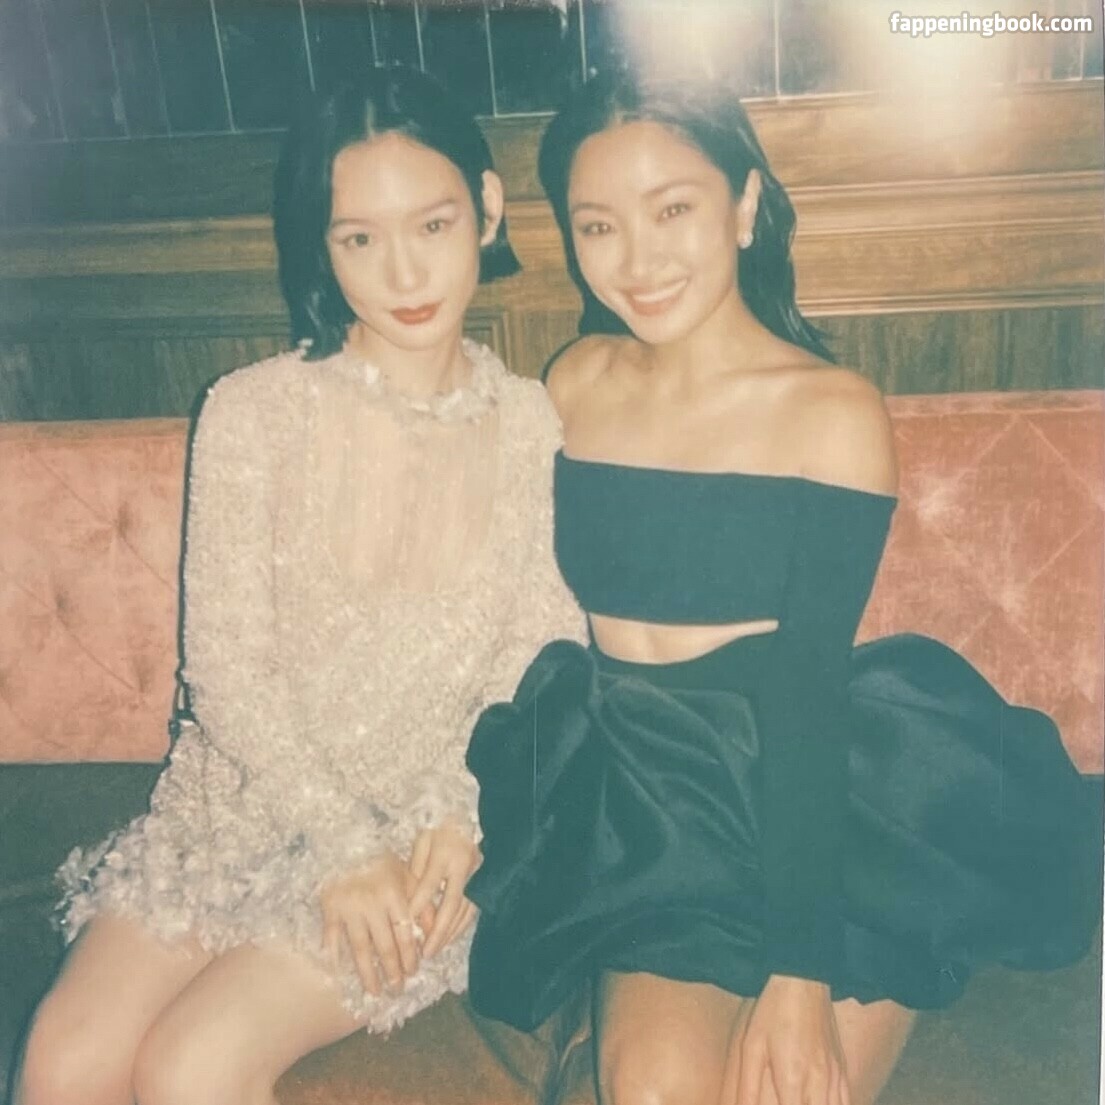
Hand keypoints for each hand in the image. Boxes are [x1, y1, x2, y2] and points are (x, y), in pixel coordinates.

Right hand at [320, 850, 419, 996]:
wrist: (346, 843)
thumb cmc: (380, 862)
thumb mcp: (407, 876)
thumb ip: (422, 903)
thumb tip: (433, 932)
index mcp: (393, 894)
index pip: (405, 933)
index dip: (410, 956)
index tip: (414, 972)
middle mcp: (371, 903)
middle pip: (384, 946)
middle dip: (393, 972)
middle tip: (397, 989)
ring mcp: (348, 908)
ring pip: (360, 949)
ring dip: (369, 974)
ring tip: (375, 991)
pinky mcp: (329, 909)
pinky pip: (333, 939)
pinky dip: (336, 957)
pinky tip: (340, 974)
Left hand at [407, 817, 480, 958]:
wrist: (468, 820)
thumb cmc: (440, 831)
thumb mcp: (423, 840)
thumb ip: (416, 866)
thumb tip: (410, 897)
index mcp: (445, 855)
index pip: (429, 885)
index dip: (417, 906)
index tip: (403, 925)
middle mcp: (463, 869)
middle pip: (451, 905)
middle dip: (437, 931)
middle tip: (425, 952)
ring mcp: (476, 878)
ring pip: (464, 912)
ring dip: (449, 934)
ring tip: (434, 950)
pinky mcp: (483, 884)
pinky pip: (472, 911)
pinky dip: (461, 927)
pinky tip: (449, 938)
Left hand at [726, 975, 849, 1104]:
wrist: (804, 979)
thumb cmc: (773, 1011)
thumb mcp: (751, 1046)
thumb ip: (747, 1088)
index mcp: (793, 1080)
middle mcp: (819, 1084)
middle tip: (782, 1101)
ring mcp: (835, 1077)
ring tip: (799, 1099)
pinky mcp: (843, 1068)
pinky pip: (846, 1100)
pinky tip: (823, 1102)